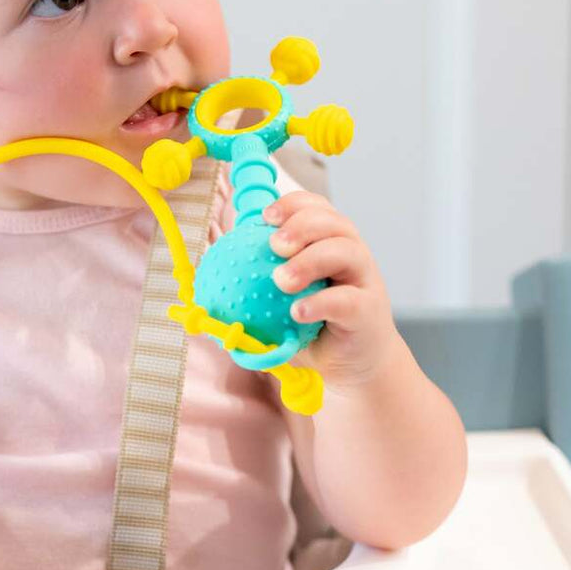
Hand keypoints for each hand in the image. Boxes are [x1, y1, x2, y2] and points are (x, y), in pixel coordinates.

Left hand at [265, 191, 398, 389]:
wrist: (352, 365)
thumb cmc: (311, 329)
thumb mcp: (278, 305)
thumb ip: (251, 290)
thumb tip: (202, 289)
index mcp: (328, 242)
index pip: (315, 208)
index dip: (291, 204)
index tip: (264, 218)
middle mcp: (350, 253)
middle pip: (332, 222)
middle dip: (300, 225)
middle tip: (274, 245)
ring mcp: (364, 279)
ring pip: (345, 252)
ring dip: (309, 261)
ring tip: (281, 281)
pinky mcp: (369, 310)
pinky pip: (346, 300)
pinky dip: (320, 303)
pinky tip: (297, 312)